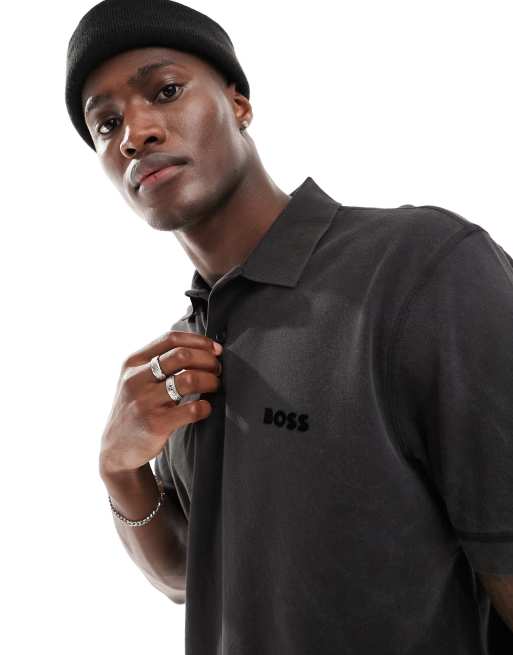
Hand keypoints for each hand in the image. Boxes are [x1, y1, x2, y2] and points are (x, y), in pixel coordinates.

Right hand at [99, 329, 222, 476]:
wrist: (117, 447)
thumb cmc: (135, 407)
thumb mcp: (136, 378)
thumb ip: (159, 362)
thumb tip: (202, 348)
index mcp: (133, 362)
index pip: (171, 338)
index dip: (199, 341)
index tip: (215, 349)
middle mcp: (136, 379)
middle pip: (182, 355)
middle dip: (208, 360)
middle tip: (217, 369)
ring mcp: (144, 401)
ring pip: (189, 379)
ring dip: (210, 380)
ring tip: (214, 385)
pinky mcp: (155, 424)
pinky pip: (191, 409)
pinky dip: (205, 406)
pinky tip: (205, 407)